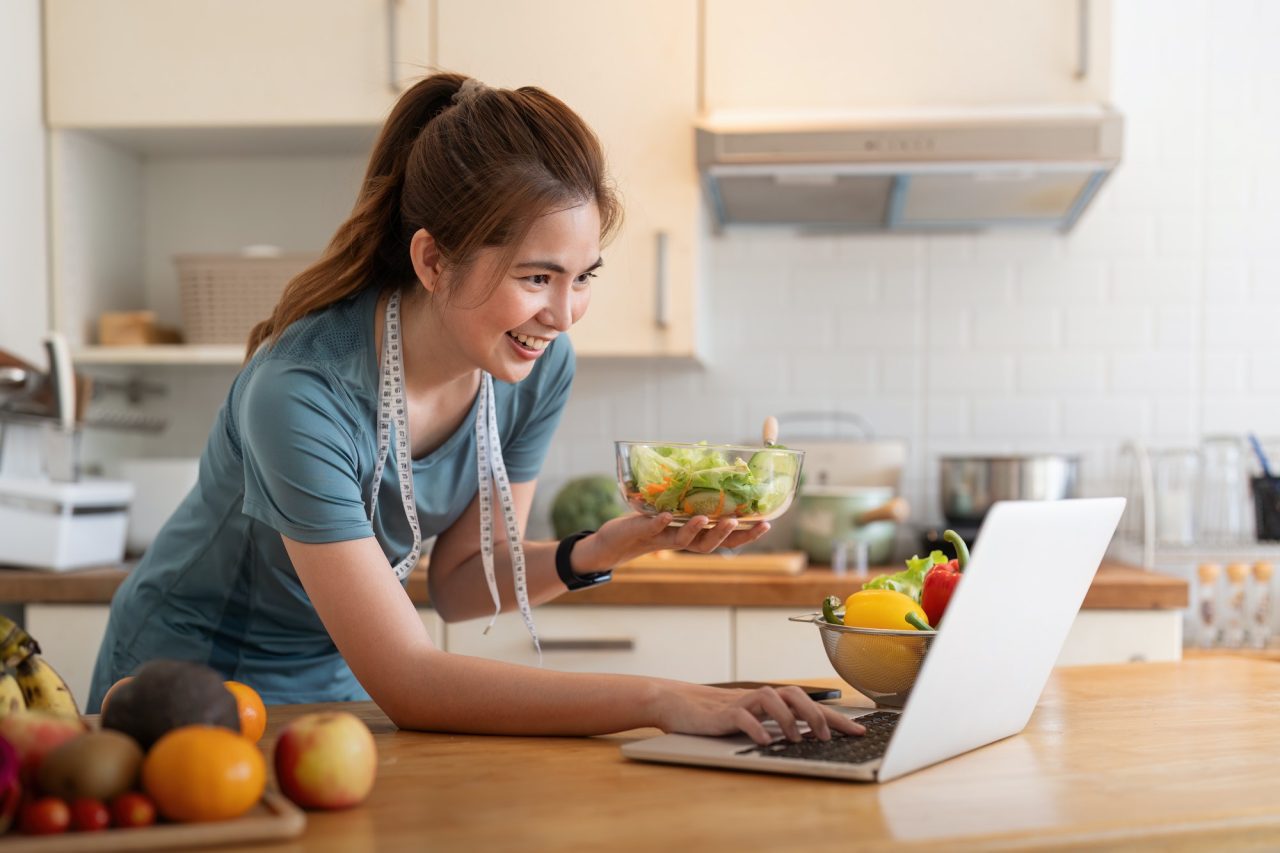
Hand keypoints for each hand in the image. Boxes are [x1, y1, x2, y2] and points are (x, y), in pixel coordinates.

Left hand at [573, 513, 771, 571]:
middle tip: (740, 522)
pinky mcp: (642, 532)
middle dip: (726, 535)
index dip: (746, 535)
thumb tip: (715, 473)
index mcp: (693, 535)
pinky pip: (653, 528)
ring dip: (696, 530)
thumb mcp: (673, 512)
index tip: (767, 524)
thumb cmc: (647, 525)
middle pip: (709, 545)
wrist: (612, 543)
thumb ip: (691, 500)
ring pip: (684, 540)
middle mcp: (681, 540)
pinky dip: (660, 523)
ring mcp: (662, 538)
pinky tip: (666, 515)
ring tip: (706, 518)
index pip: (726, 540)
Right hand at [653, 681, 865, 745]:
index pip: (810, 704)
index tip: (859, 730)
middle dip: (816, 714)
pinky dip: (756, 727)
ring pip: (771, 699)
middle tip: (826, 737)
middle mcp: (759, 697)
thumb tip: (808, 736)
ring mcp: (741, 702)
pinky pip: (742, 715)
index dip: (835, 717)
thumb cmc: (717, 714)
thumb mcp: (751, 718)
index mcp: (770, 701)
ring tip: (797, 739)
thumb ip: (775, 723)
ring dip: (789, 719)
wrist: (677, 703)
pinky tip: (765, 740)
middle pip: (795, 695)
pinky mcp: (722, 713)